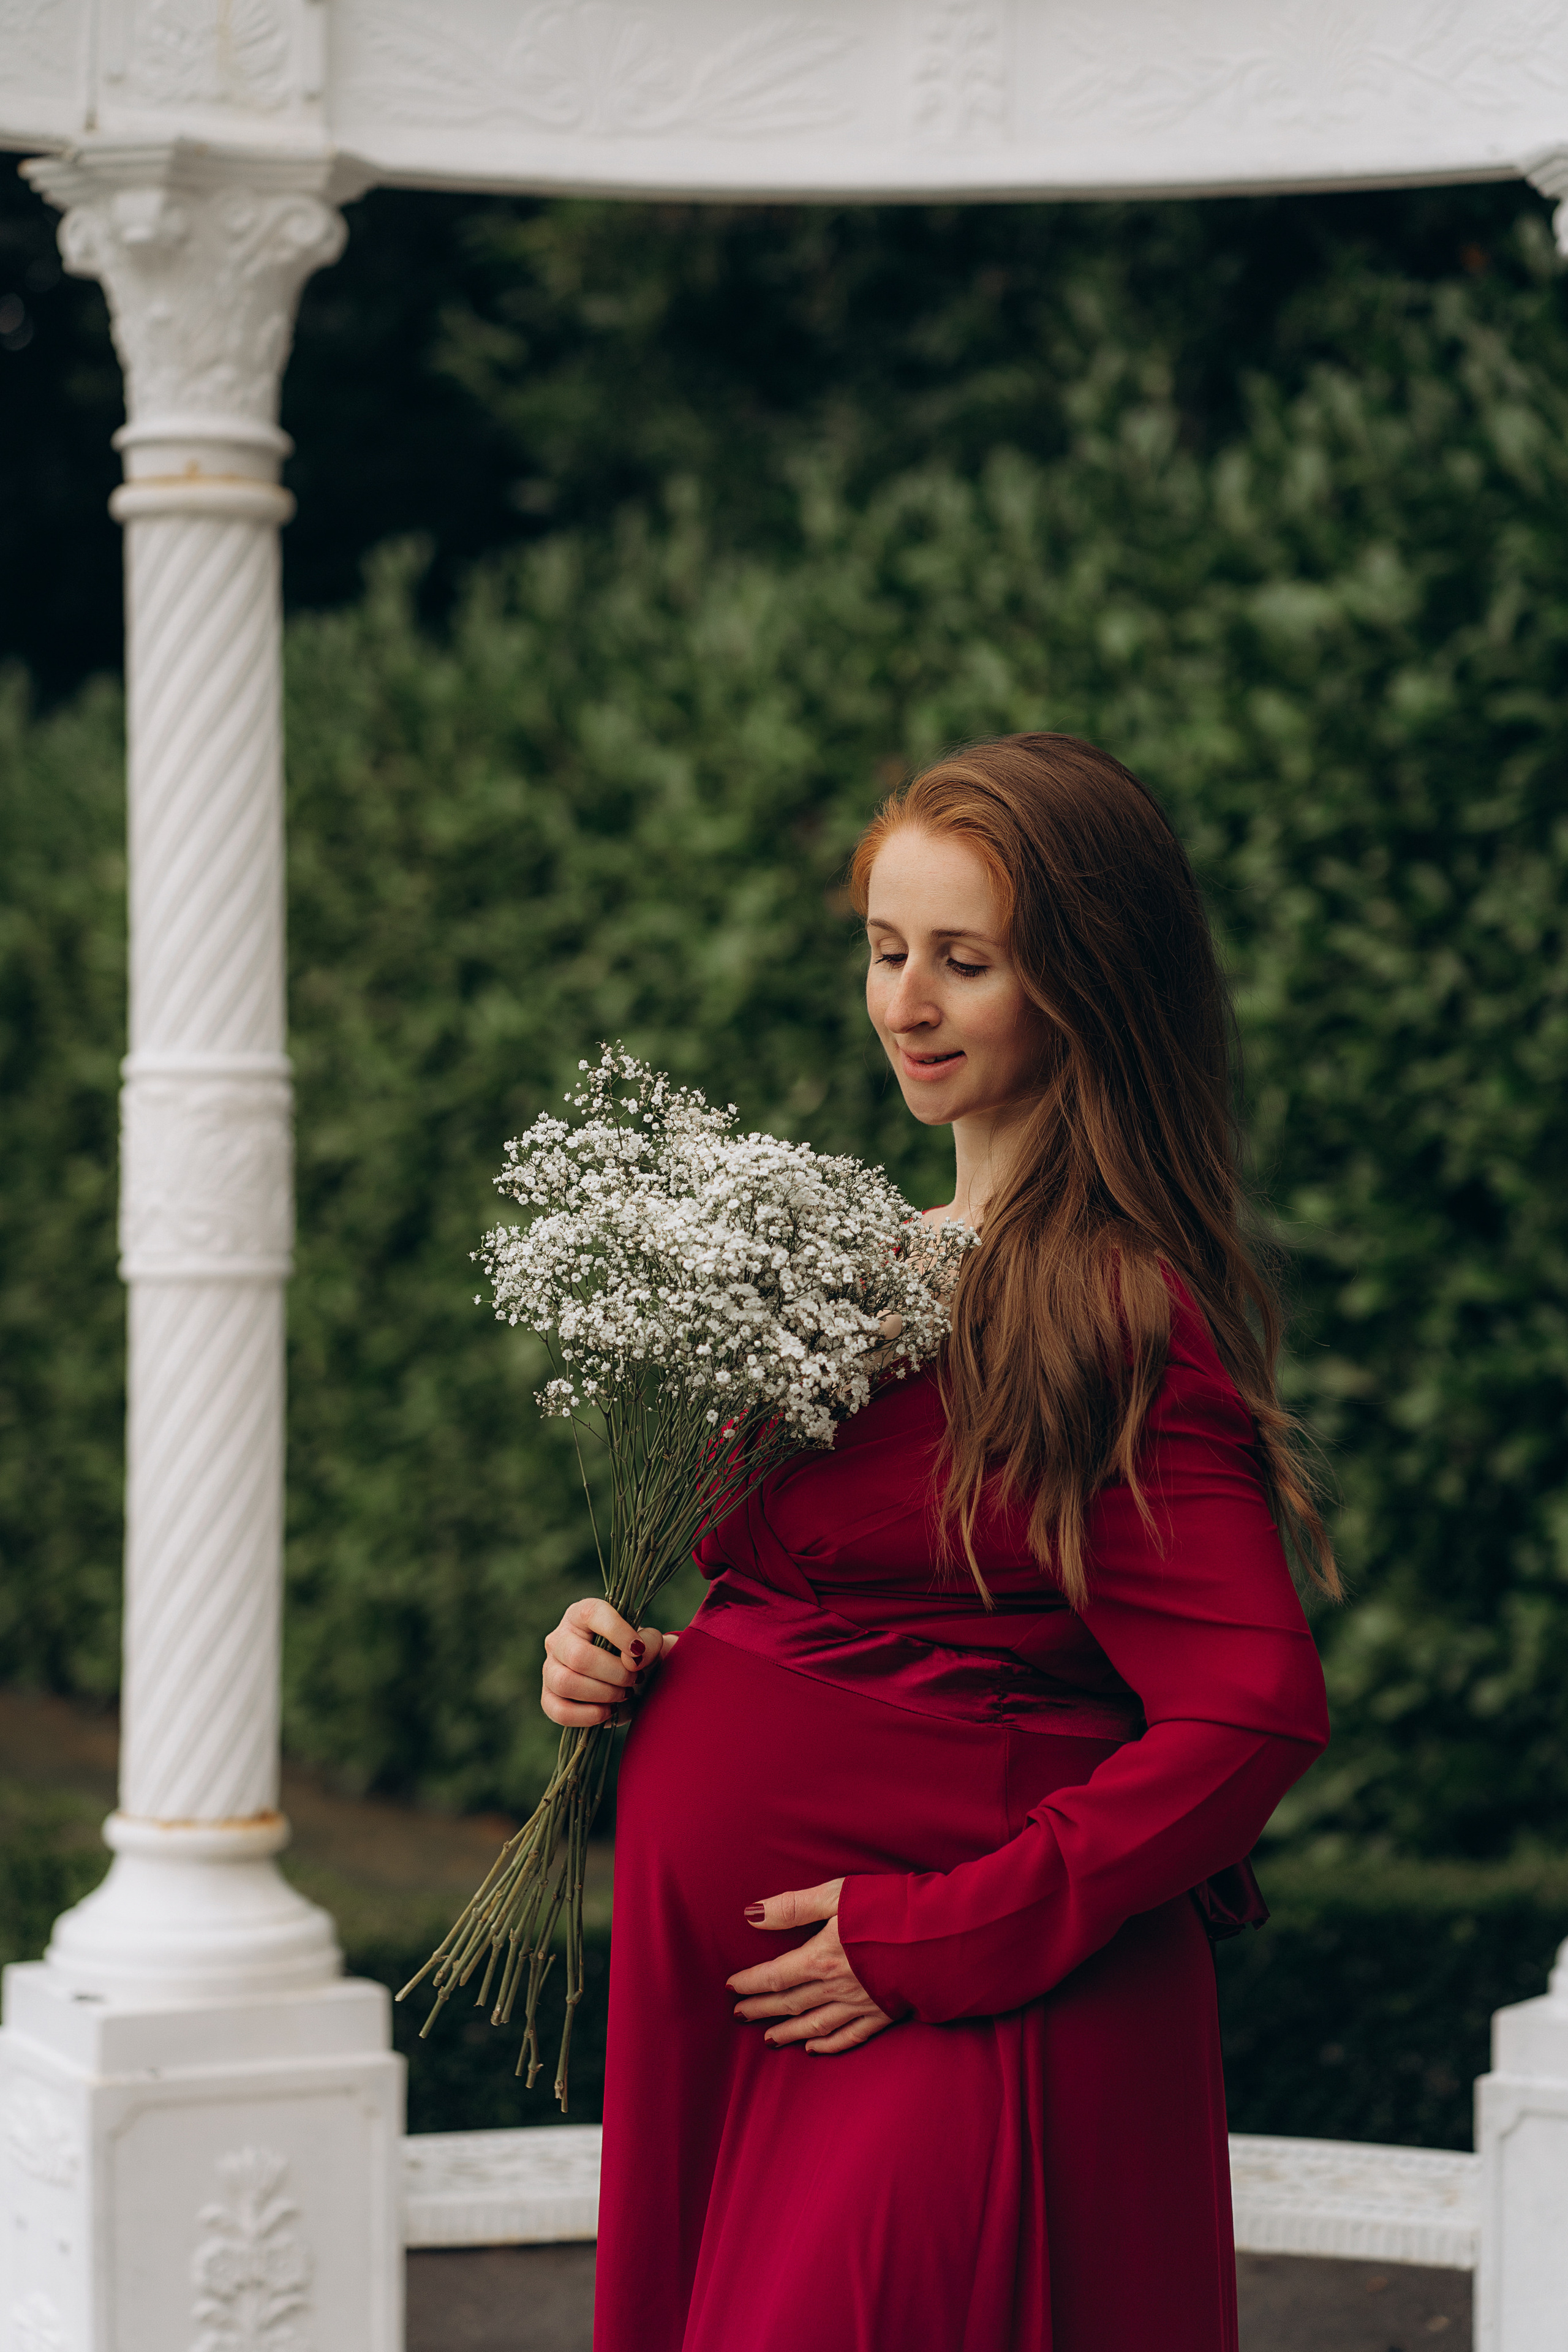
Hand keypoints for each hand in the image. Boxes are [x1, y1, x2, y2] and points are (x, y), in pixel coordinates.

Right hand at [540, 1598, 677, 1726]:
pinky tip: (608, 1711)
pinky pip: (558, 1711)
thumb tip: (631, 1660)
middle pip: (578, 1656)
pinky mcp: (549, 1696)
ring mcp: (550, 1667)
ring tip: (623, 1694)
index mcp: (582, 1614)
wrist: (631, 1682)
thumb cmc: (636, 1656)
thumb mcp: (649, 1645)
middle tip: (634, 1679)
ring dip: (603, 1694)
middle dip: (614, 1673)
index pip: (593, 1614)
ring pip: (566, 1683)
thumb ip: (648, 1643)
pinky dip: (587, 1715)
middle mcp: (560, 1638)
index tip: (638, 1651)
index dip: (618, 1632)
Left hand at [727, 1878, 894, 2054]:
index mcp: (819, 1959)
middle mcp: (835, 1988)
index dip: (750, 1983)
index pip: (773, 1977)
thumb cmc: (888, 1911)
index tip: (732, 1987)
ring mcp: (859, 2005)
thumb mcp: (836, 1895)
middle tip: (739, 2015)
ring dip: (787, 2031)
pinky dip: (827, 2044)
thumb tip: (751, 1914)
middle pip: (789, 2003)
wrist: (941, 1939)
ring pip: (814, 2024)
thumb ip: (793, 1906)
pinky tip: (813, 2047)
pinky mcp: (883, 2014)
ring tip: (768, 2038)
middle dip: (761, 2009)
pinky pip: (848, 2036)